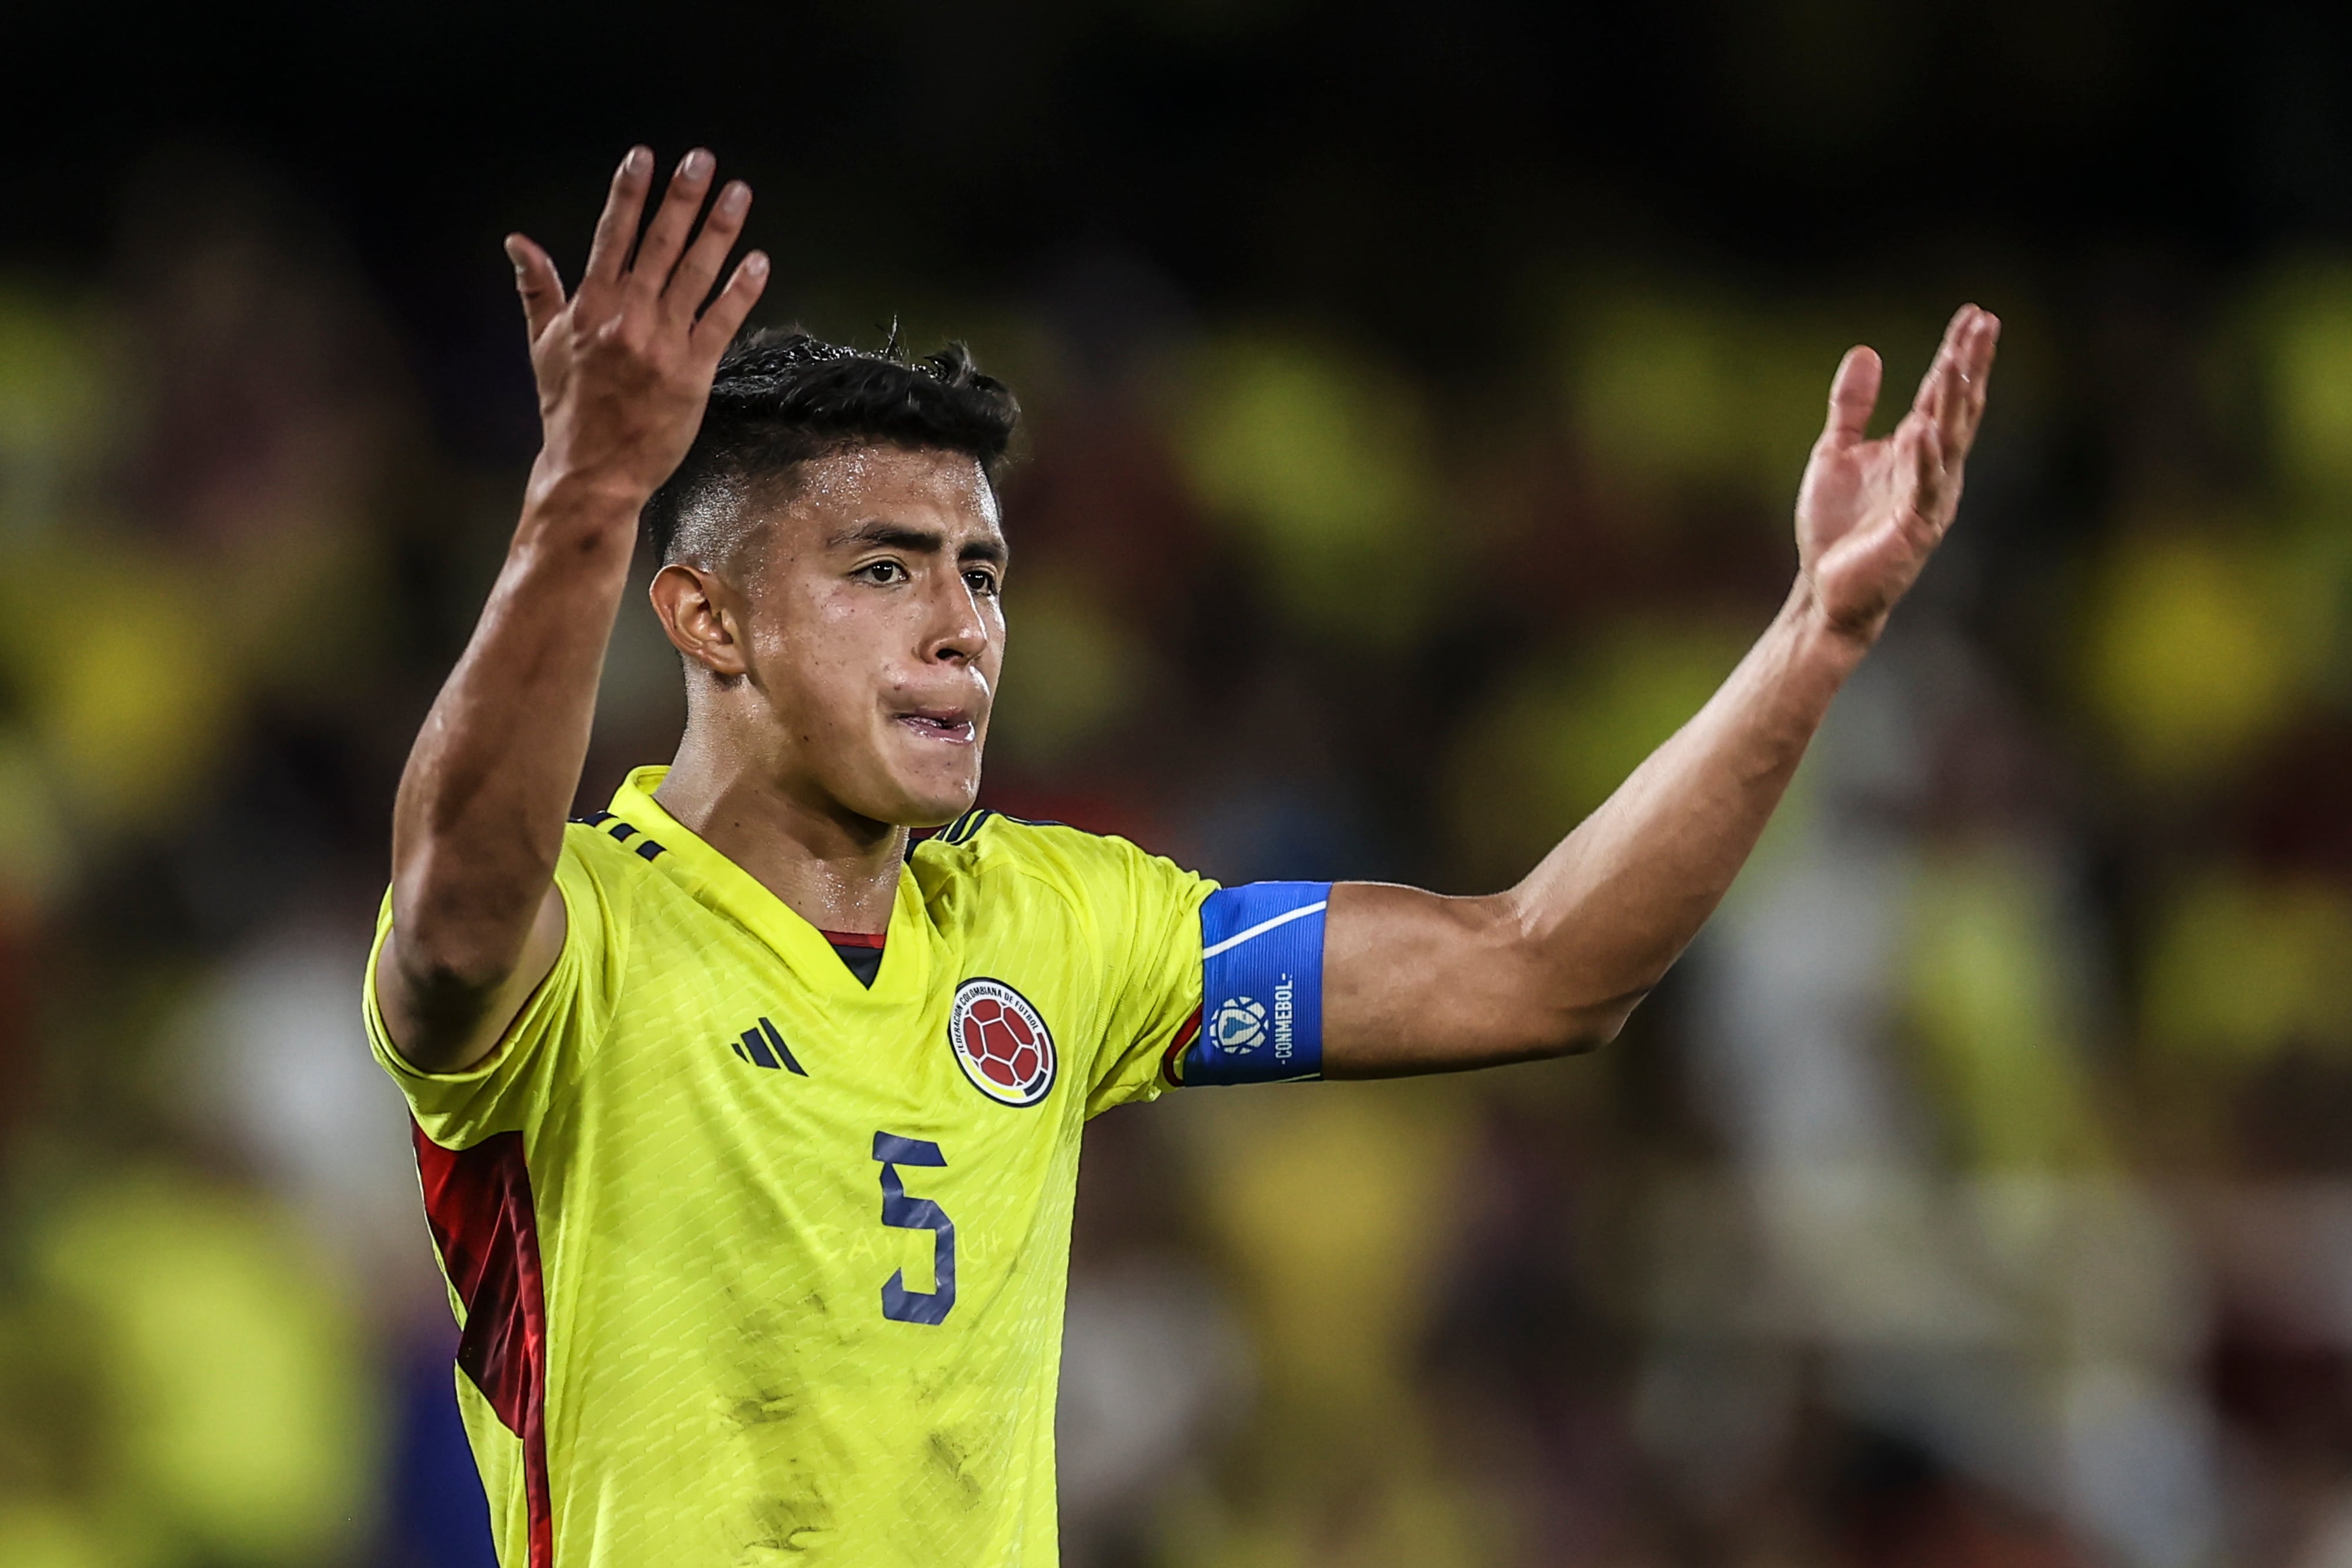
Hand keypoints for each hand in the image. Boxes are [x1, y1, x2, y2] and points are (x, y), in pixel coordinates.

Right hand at [505, 146, 768, 504]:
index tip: (643, 157)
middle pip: (658, 244)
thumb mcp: (544, 345)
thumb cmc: (568, 409)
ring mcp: (662, 343)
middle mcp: (627, 317)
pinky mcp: (693, 372)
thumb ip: (538, 289)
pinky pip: (721, 322)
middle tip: (702, 158)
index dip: (628, 194)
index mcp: (591, 306)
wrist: (592, 471)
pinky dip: (740, 290)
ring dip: (719, 230)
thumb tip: (518, 242)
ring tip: (738, 193)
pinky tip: (758, 260)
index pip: (610, 236)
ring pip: (695, 274)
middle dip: (682, 198)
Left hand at [1793, 304, 1999, 643]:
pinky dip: (1923, 460)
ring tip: (1957, 363)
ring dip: (1953, 405)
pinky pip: (1923, 489)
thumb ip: (1853, 406)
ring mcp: (1928, 500)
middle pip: (1958, 410)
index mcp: (1918, 451)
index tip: (1974, 315)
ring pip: (1947, 443)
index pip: (1943, 395)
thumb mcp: (1837, 452)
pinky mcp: (1913, 531)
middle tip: (1984, 324)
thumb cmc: (1836, 527)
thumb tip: (1866, 351)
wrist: (1824, 589)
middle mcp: (1934, 471)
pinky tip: (1922, 428)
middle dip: (1970, 367)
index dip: (1959, 355)